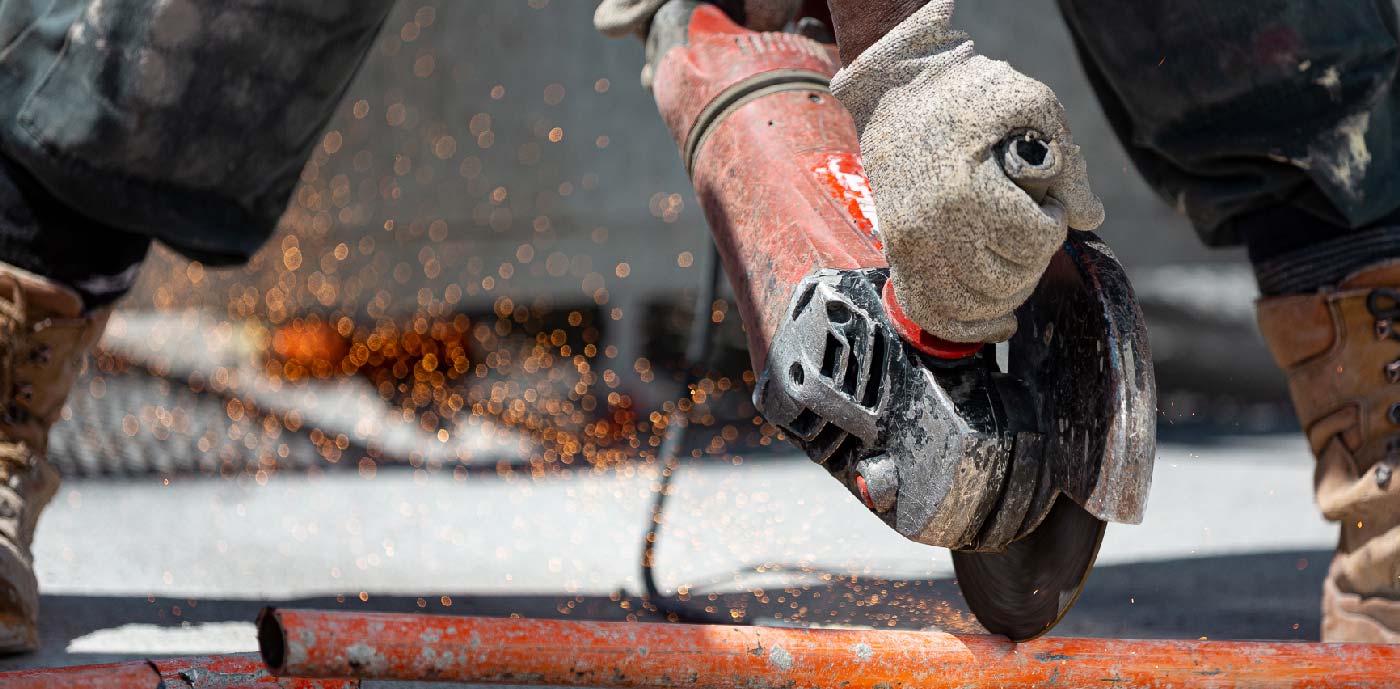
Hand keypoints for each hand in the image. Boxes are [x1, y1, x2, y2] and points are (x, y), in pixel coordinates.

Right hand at [831, 0, 1102, 343]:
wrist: (896, 90)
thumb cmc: (968, 93)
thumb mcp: (1033, 106)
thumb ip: (1068, 167)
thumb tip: (1089, 218)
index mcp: (965, 190)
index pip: (1032, 241)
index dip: (1053, 224)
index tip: (1047, 204)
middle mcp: (930, 228)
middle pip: (1005, 280)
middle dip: (1032, 259)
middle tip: (1030, 228)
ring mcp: (908, 246)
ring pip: (971, 305)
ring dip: (1007, 293)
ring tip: (1015, 261)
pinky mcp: (896, 254)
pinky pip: (929, 312)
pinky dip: (966, 327)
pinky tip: (1000, 323)